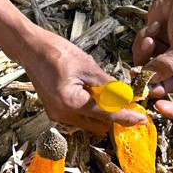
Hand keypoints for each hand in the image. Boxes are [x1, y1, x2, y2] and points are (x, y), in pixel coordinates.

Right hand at [16, 27, 145, 135]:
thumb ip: (108, 85)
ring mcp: (57, 114)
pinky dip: (89, 109)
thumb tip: (126, 97)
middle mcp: (63, 115)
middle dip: (113, 116)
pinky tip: (90, 92)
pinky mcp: (54, 110)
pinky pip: (78, 116)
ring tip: (104, 92)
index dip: (126, 117)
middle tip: (126, 101)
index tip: (142, 120)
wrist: (30, 48)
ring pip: (88, 122)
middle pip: (98, 125)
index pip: (106, 116)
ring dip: (101, 113)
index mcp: (72, 103)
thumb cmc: (57, 52)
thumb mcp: (87, 66)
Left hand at [133, 0, 172, 117]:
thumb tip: (150, 81)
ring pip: (146, 73)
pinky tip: (151, 31)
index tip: (158, 106)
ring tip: (151, 39)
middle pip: (161, 89)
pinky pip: (139, 57)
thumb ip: (170, 65)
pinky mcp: (152, 50)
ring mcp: (165, 61)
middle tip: (140, 73)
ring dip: (145, 58)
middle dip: (150, 80)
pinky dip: (142, 45)